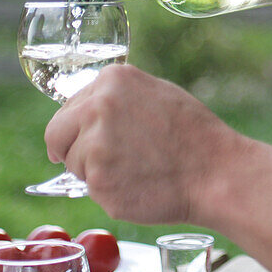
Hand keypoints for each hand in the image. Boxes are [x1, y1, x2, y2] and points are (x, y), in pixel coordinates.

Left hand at [44, 64, 239, 224]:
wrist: (215, 171)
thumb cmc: (192, 135)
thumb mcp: (155, 93)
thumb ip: (116, 97)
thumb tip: (84, 110)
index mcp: (111, 79)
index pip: (68, 107)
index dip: (78, 128)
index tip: (89, 139)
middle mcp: (97, 106)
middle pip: (56, 134)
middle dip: (72, 150)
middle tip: (100, 162)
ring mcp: (95, 144)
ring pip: (73, 164)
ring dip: (94, 172)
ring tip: (135, 168)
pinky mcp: (98, 180)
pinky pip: (90, 189)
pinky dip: (110, 192)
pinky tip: (139, 183)